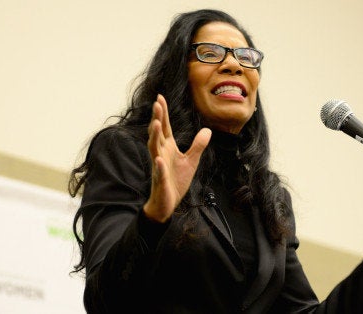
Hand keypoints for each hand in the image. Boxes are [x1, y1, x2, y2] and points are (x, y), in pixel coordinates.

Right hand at [143, 95, 210, 222]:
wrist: (167, 203)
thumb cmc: (176, 181)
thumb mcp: (191, 161)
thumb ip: (198, 146)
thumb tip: (208, 131)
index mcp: (168, 148)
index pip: (164, 127)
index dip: (162, 113)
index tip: (160, 97)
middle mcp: (161, 154)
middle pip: (157, 134)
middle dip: (157, 119)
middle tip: (157, 104)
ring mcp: (159, 167)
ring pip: (154, 149)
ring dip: (154, 137)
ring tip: (155, 124)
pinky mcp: (161, 181)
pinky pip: (159, 172)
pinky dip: (159, 166)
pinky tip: (159, 160)